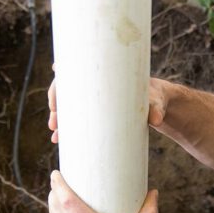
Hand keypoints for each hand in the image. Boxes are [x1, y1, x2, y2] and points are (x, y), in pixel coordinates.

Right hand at [49, 73, 167, 141]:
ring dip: (60, 120)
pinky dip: (69, 128)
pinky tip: (60, 139)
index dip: (59, 86)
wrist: (159, 104)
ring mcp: (96, 100)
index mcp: (105, 74)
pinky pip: (79, 118)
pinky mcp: (99, 113)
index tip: (55, 101)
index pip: (74, 73)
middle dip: (57, 108)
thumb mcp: (156, 102)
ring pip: (70, 107)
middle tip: (54, 124)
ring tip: (56, 136)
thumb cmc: (156, 98)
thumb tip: (155, 121)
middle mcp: (96, 85)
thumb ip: (156, 109)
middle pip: (67, 92)